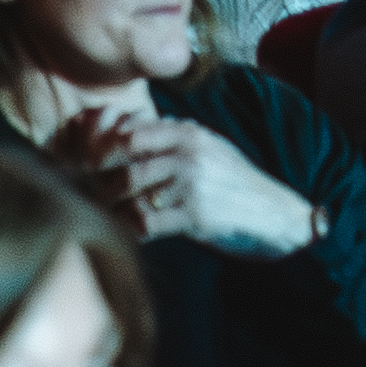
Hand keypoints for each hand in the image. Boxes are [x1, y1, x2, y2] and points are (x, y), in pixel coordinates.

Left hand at [60, 111, 319, 257]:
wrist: (278, 216)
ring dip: (110, 205)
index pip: (129, 132)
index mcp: (188, 132)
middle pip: (122, 160)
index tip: (87, 165)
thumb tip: (126, 133)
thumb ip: (172, 140)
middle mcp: (187, 152)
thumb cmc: (236, 185)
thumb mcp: (209, 149)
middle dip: (98, 179)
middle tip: (88, 193)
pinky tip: (128, 234)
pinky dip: (128, 230)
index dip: (101, 148)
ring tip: (104, 213)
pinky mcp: (194, 216)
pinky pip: (144, 223)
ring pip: (128, 190)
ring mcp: (190, 184)